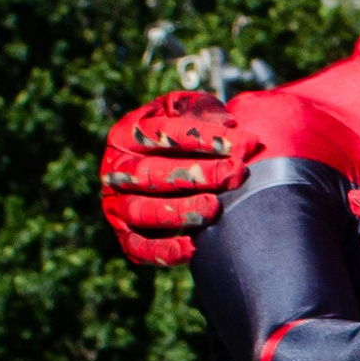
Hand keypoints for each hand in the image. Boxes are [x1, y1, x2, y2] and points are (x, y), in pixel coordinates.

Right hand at [101, 89, 251, 265]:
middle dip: (198, 173)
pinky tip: (192, 248)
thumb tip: (225, 123)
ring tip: (214, 207)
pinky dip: (163, 252)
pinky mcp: (124, 236)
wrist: (167, 172)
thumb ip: (201, 108)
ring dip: (179, 211)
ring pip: (143, 210)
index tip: (244, 144)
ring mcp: (116, 204)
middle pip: (152, 173)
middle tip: (235, 173)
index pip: (163, 133)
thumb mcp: (187, 112)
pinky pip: (139, 248)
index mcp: (127, 133)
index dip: (204, 138)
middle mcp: (115, 169)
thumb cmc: (182, 138)